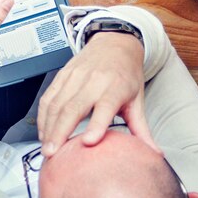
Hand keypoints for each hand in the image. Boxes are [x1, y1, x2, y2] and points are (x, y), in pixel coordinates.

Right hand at [38, 32, 155, 156]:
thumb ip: (142, 128)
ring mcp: (74, 77)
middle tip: (53, 154)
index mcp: (114, 87)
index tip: (89, 142)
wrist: (114, 43)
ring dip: (48, 127)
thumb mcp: (138, 100)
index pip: (105, 107)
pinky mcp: (62, 75)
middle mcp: (92, 81)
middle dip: (60, 132)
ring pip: (56, 104)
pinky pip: (48, 97)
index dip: (96, 125)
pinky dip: (43, 116)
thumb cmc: (126, 74)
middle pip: (72, 108)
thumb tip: (154, 153)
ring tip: (46, 147)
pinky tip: (43, 131)